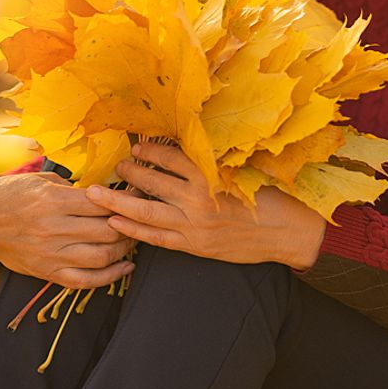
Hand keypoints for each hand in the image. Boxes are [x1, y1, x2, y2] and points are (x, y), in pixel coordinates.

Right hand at [0, 172, 135, 288]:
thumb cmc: (13, 194)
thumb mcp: (42, 180)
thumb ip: (74, 188)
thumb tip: (109, 192)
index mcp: (53, 200)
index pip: (102, 202)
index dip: (126, 199)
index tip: (139, 194)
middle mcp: (52, 228)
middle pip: (107, 230)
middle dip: (130, 224)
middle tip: (142, 217)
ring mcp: (50, 254)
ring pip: (101, 256)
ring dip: (125, 249)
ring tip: (135, 238)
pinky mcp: (46, 272)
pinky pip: (84, 280)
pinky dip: (110, 277)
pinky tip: (126, 267)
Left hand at [86, 141, 325, 270]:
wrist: (288, 232)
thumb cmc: (271, 196)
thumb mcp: (245, 169)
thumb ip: (217, 159)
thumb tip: (193, 143)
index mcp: (212, 175)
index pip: (173, 159)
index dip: (152, 151)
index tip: (137, 145)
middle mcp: (199, 198)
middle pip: (155, 183)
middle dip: (130, 173)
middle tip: (114, 165)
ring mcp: (194, 224)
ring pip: (148, 211)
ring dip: (120, 201)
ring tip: (99, 193)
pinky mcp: (195, 245)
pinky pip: (157, 238)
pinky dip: (135, 230)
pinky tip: (116, 223)